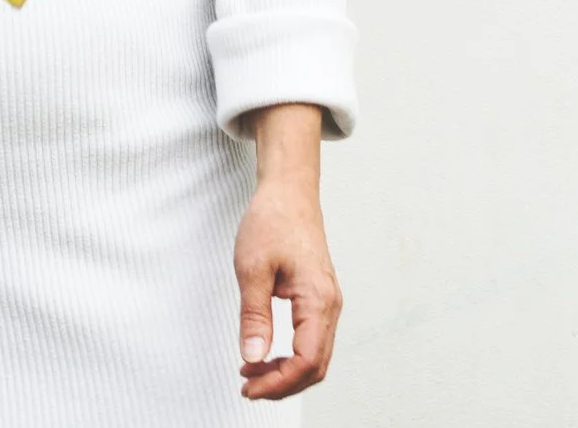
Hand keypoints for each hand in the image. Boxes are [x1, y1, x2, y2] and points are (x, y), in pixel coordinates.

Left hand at [235, 105, 340, 399]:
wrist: (289, 193)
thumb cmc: (272, 222)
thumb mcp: (252, 268)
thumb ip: (254, 316)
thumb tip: (253, 357)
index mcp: (318, 299)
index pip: (306, 360)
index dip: (278, 382)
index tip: (248, 385)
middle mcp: (330, 305)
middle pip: (316, 366)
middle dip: (282, 384)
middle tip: (247, 385)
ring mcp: (327, 303)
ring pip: (316, 357)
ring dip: (286, 372)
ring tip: (251, 373)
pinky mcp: (320, 300)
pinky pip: (312, 340)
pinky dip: (291, 356)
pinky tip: (265, 355)